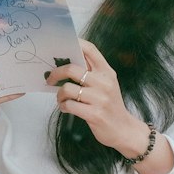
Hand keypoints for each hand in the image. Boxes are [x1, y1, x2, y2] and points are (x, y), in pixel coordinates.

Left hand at [47, 40, 146, 155]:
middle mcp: (104, 83)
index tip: (61, 46)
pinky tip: (66, 108)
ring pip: (67, 88)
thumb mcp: (106, 84)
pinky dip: (63, 107)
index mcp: (107, 72)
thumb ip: (91, 72)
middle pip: (71, 68)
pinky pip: (69, 105)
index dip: (74, 43)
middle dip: (55, 73)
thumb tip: (66, 62)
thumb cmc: (110, 106)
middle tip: (50, 79)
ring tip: (61, 99)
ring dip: (59, 95)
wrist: (124, 130)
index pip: (90, 49)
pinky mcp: (94, 114)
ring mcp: (100, 99)